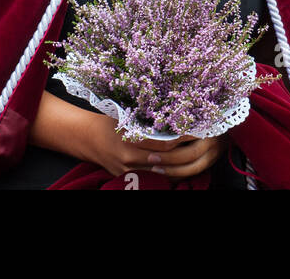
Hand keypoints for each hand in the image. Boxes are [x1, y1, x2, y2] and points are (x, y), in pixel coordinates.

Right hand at [75, 112, 223, 178]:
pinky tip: (180, 166)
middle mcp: (129, 157)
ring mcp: (128, 171)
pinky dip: (166, 172)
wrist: (86, 139)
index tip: (198, 131)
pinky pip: (152, 177)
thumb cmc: (108, 121)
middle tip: (203, 144)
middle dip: (186, 153)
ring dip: (179, 165)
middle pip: (165, 161)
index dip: (183, 138)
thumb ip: (147, 118)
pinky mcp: (127, 178)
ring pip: (160, 172)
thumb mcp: (126, 115)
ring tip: (196, 155)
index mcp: (130, 138)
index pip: (164, 143)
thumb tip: (174, 111)